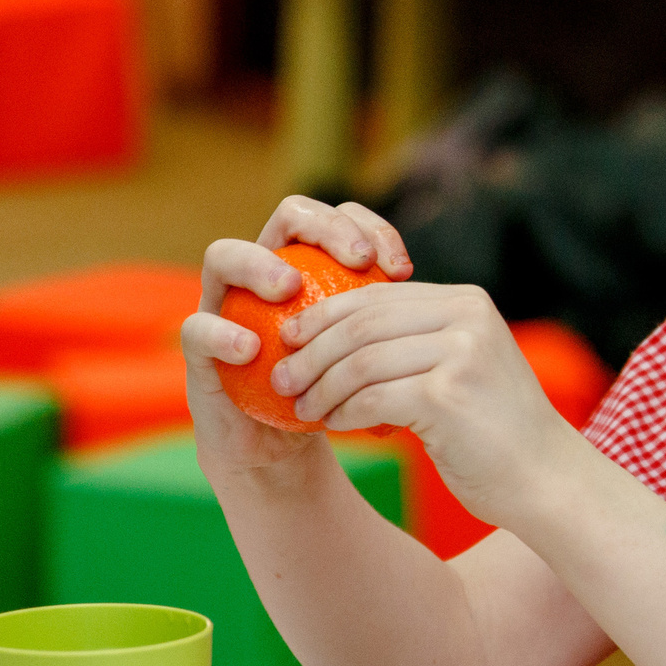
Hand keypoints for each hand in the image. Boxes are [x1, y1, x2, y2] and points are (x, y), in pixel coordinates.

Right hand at [182, 196, 415, 473]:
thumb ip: (404, 328)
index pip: (341, 219)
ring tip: (291, 287)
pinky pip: (197, 328)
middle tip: (358, 261)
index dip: (371, 230)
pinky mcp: (199, 351)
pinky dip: (222, 334)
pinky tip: (254, 348)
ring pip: (224, 255)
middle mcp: (265, 275)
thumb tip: (468, 309)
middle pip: (288, 216)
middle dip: (324, 228)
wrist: (286, 449)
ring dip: (260, 265)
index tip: (404, 269)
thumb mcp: (381, 358)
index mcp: (313, 266)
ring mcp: (227, 307)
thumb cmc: (340, 395)